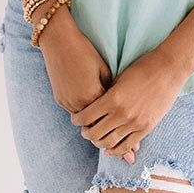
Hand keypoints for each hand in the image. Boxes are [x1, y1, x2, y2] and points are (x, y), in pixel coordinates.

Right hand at [36, 6, 139, 161]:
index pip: (111, 122)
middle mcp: (79, 103)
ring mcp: (67, 101)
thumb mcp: (103, 69)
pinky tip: (94, 121)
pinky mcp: (60, 98)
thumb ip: (111, 90)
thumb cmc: (85, 50)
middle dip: (110, 140)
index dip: (124, 134)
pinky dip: (85, 118)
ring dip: (96, 130)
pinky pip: (76, 113)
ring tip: (111, 139)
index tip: (135, 147)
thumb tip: (121, 106)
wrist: (59, 40)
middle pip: (96, 129)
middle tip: (125, 152)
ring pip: (85, 124)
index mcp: (94, 95)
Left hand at [70, 49, 187, 159]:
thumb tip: (94, 107)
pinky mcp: (146, 128)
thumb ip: (107, 95)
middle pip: (95, 133)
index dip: (77, 120)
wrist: (169, 69)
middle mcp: (122, 114)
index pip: (86, 116)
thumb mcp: (119, 79)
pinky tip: (109, 148)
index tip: (75, 119)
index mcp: (112, 99)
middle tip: (84, 130)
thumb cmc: (143, 68)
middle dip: (86, 133)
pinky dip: (115, 150)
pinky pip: (126, 145)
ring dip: (98, 143)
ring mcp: (135, 123)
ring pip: (109, 143)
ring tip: (96, 138)